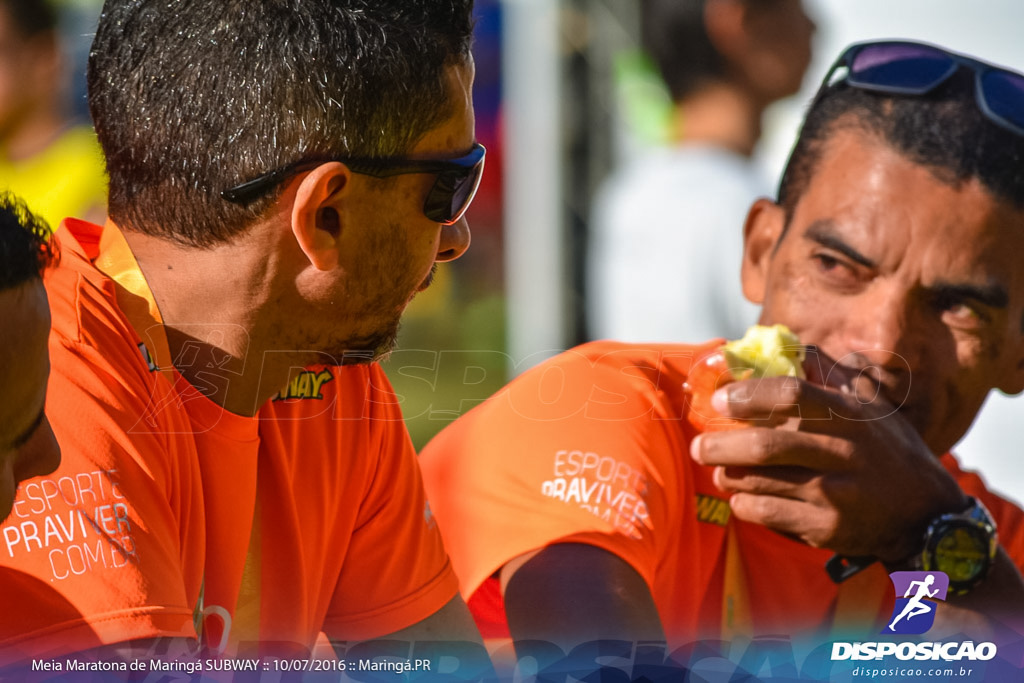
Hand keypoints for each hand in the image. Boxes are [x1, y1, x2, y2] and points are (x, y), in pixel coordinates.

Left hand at [689, 368, 967, 562]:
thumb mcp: (872, 406)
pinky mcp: (826, 527)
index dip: (750, 394)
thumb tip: (791, 345)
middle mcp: (842, 454)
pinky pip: (766, 513)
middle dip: (721, 445)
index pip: (792, 395)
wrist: (925, 514)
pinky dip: (744, 504)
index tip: (720, 398)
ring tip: (718, 468)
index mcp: (849, 417)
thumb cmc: (889, 451)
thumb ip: (832, 375)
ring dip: (728, 475)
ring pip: (760, 481)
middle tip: (699, 445)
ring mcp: (834, 494)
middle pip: (765, 446)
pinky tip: (741, 497)